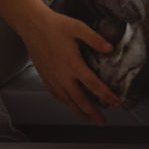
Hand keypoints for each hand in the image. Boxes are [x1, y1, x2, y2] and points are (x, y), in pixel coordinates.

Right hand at [22, 9, 121, 124]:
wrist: (33, 26)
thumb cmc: (56, 26)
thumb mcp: (79, 28)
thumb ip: (95, 39)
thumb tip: (111, 48)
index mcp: (73, 64)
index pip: (93, 85)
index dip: (106, 95)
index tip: (116, 103)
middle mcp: (62, 75)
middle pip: (80, 100)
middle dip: (93, 113)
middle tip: (102, 122)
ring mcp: (52, 78)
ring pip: (67, 101)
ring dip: (79, 112)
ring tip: (89, 119)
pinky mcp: (45, 78)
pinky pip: (57, 96)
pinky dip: (66, 104)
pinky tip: (71, 106)